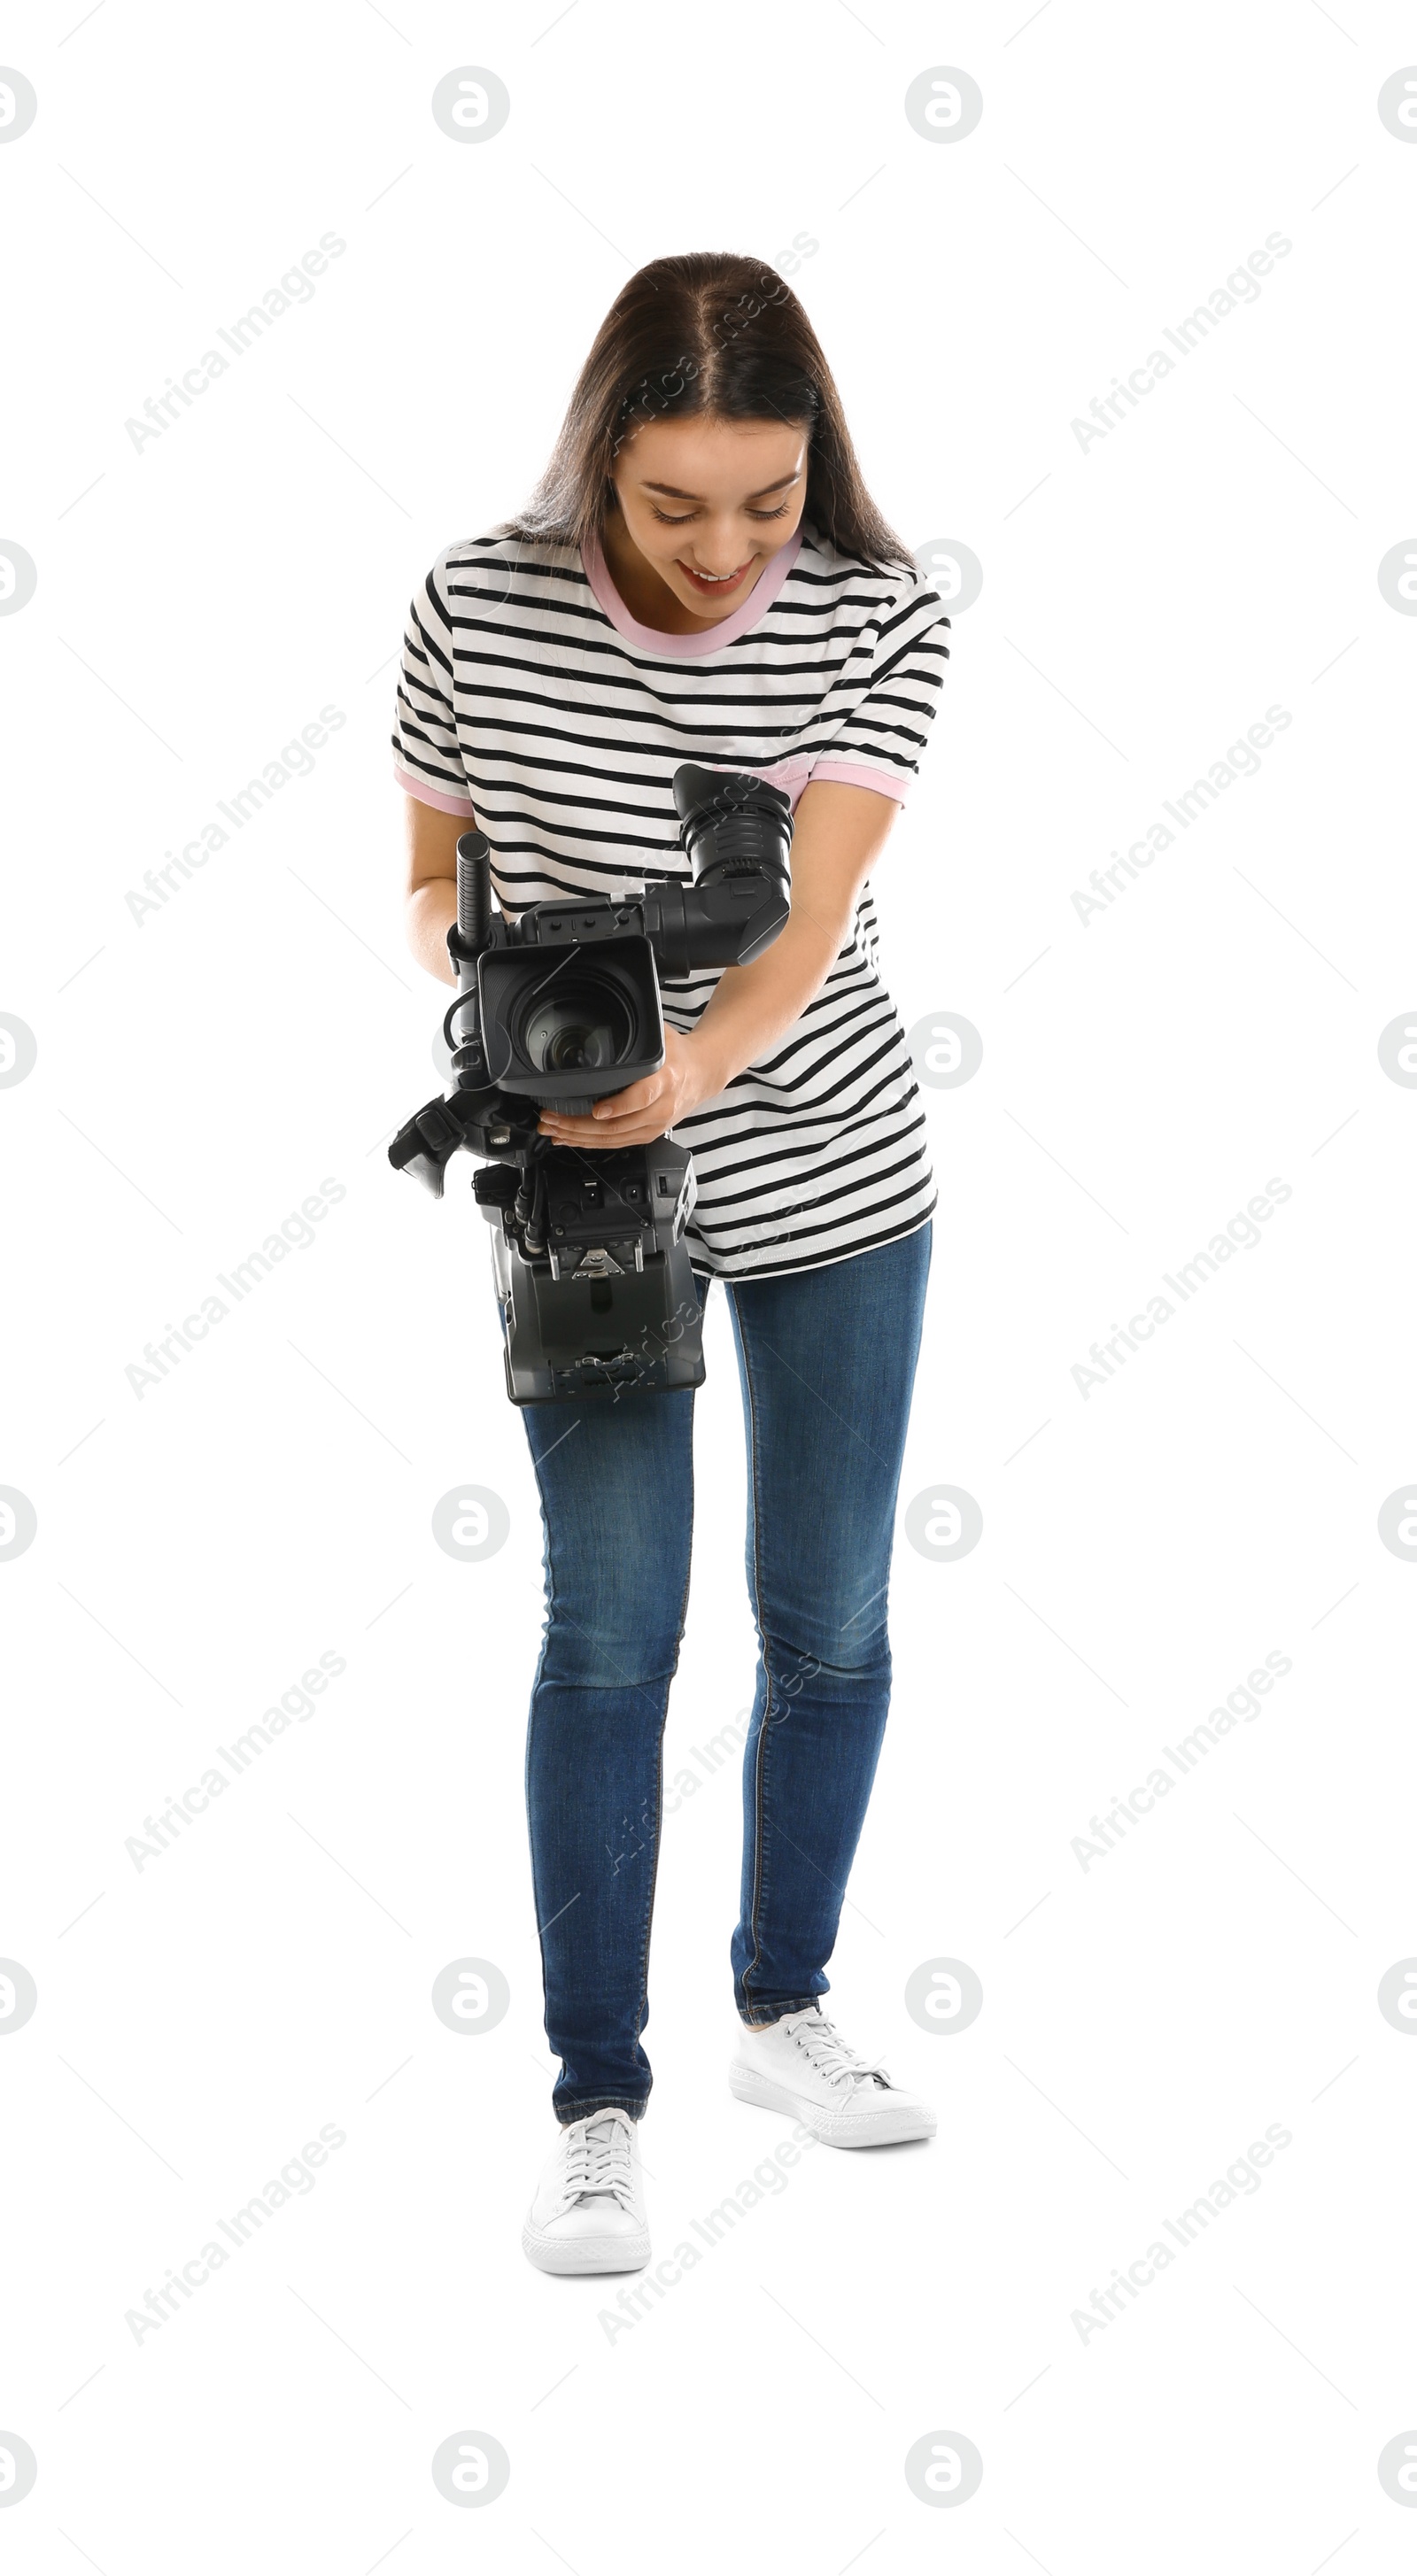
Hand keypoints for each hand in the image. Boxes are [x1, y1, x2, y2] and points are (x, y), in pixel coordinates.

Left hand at [536, 1027, 722, 1150]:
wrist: (702, 1074)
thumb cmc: (679, 1055)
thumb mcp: (660, 1037)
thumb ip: (635, 1034)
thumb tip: (601, 1018)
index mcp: (665, 1080)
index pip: (641, 1098)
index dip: (617, 1106)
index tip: (595, 1109)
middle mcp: (660, 1108)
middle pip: (618, 1125)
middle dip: (579, 1125)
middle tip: (551, 1118)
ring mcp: (654, 1126)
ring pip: (612, 1139)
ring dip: (578, 1137)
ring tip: (552, 1129)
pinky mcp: (648, 1135)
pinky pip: (615, 1144)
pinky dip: (588, 1143)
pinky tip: (569, 1139)